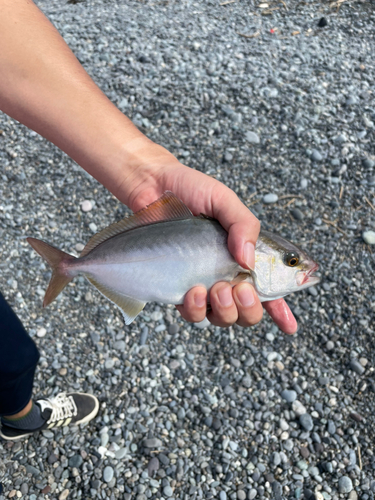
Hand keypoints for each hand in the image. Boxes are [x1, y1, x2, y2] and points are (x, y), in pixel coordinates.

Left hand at [122, 149, 296, 334]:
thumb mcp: (224, 200)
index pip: (270, 288)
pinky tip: (193, 291)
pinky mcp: (179, 289)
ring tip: (215, 289)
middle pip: (248, 312)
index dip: (282, 310)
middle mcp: (227, 275)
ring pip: (223, 318)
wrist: (151, 187)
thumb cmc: (191, 190)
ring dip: (225, 311)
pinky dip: (196, 309)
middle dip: (249, 309)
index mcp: (245, 256)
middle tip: (240, 288)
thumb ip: (243, 225)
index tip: (290, 326)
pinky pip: (193, 314)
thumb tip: (248, 262)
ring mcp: (204, 284)